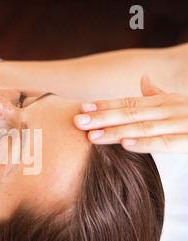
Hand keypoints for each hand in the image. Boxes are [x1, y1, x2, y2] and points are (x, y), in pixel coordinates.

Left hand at [73, 74, 187, 153]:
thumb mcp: (178, 103)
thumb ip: (158, 94)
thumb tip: (142, 80)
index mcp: (164, 102)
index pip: (128, 102)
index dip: (104, 105)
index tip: (82, 107)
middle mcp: (170, 109)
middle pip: (131, 112)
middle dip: (102, 117)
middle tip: (77, 120)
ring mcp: (182, 123)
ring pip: (144, 127)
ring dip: (116, 131)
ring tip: (92, 135)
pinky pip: (167, 142)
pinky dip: (146, 143)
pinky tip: (126, 145)